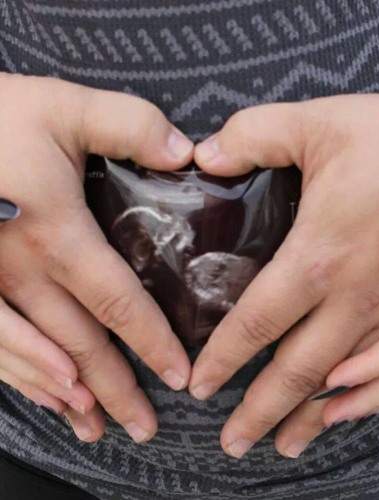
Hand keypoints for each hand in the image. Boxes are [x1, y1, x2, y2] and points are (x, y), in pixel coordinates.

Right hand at [0, 73, 192, 441]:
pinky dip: (22, 377)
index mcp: (55, 234)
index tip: (178, 375)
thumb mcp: (64, 107)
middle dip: (116, 389)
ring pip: (36, 358)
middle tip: (146, 426)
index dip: (152, 343)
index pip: (118, 304)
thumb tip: (184, 153)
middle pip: (80, 345)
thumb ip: (130, 126)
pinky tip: (45, 396)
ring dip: (70, 399)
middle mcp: (20, 273)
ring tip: (100, 429)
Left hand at [188, 92, 378, 458]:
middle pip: (297, 371)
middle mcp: (358, 297)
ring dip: (311, 418)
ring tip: (283, 445)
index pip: (256, 324)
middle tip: (232, 443)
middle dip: (260, 411)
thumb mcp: (314, 123)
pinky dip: (370, 401)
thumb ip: (250, 137)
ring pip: (347, 384)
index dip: (223, 359)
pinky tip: (347, 413)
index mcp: (319, 256)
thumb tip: (201, 158)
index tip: (199, 386)